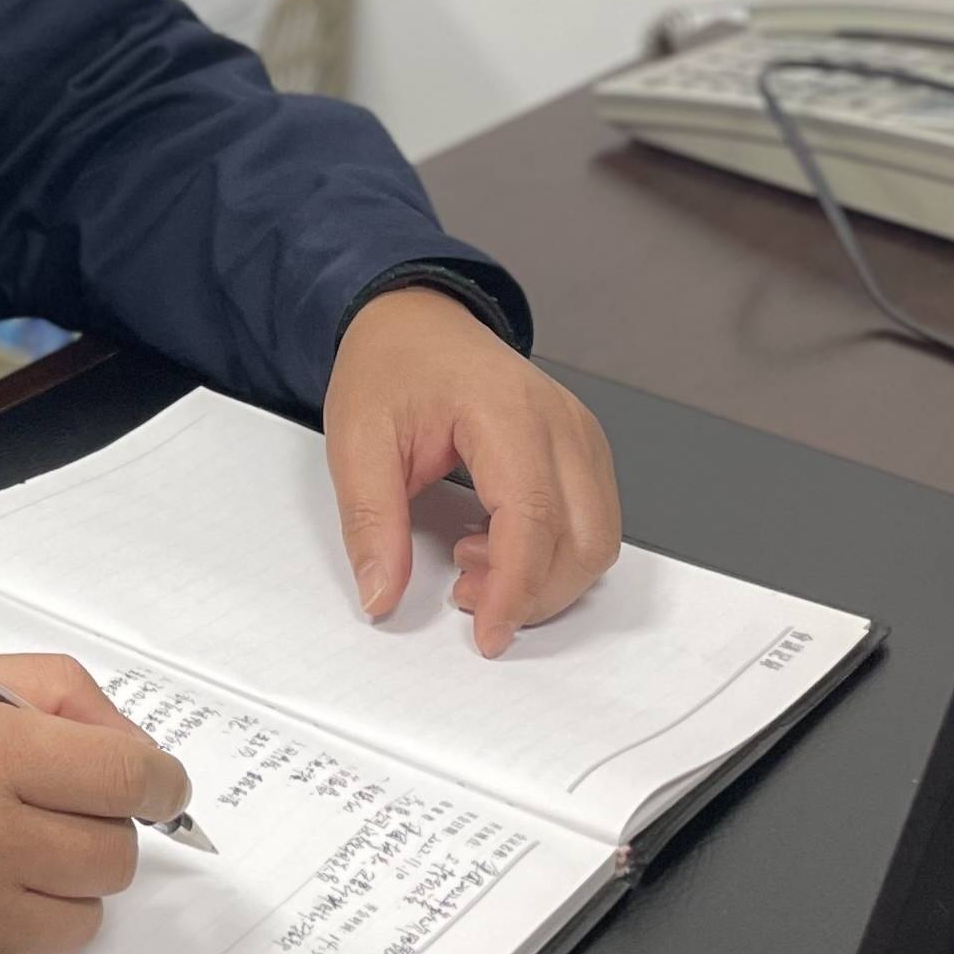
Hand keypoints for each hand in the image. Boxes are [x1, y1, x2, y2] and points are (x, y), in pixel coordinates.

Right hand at [0, 657, 191, 953]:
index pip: (131, 779)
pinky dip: (0, 937)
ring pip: (79, 924)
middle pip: (115, 859)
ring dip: (52, 891)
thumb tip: (133, 750)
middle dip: (93, 832)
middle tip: (42, 813)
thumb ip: (47, 694)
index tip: (151, 787)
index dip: (155, 782)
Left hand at [323, 286, 622, 655]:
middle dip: (533, 592)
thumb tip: (381, 595)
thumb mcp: (355, 439)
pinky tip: (495, 541)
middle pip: (583, 538)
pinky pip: (592, 521)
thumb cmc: (391, 365)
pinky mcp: (583, 449)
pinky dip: (554, 553)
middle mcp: (560, 421)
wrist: (414, 320)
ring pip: (598, 538)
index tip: (486, 633)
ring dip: (546, 577)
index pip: (533, 518)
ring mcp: (580, 434)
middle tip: (464, 594)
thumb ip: (370, 522)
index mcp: (506, 410)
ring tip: (472, 561)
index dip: (515, 588)